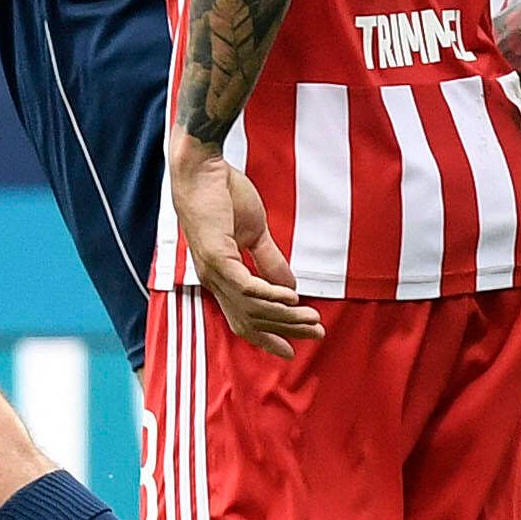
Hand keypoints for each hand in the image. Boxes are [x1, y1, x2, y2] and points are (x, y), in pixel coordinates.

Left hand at [169, 135, 319, 351]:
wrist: (203, 169)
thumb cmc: (223, 195)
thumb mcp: (255, 233)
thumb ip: (270, 261)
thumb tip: (292, 288)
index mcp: (221, 277)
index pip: (244, 318)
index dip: (268, 337)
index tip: (291, 350)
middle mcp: (214, 281)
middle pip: (252, 320)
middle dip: (286, 330)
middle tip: (317, 334)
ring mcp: (213, 271)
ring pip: (252, 307)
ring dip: (285, 316)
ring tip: (313, 318)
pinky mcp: (217, 257)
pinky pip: (247, 287)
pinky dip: (270, 296)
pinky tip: (291, 299)